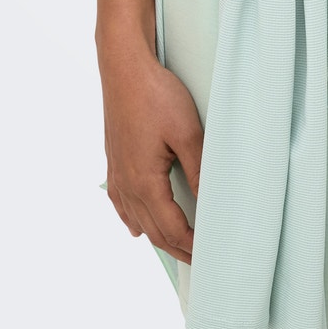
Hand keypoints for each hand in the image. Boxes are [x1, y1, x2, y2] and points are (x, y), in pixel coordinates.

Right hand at [101, 47, 204, 265]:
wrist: (124, 68)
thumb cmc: (155, 95)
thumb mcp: (187, 132)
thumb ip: (199, 170)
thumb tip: (213, 202)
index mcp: (144, 183)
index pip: (172, 229)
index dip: (193, 246)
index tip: (212, 255)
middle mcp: (126, 185)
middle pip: (154, 231)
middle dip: (178, 248)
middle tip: (202, 261)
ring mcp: (117, 174)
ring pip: (137, 220)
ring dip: (158, 236)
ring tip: (179, 246)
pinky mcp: (115, 160)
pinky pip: (122, 203)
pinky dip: (134, 219)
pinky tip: (138, 224)